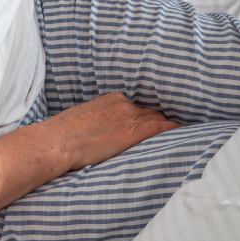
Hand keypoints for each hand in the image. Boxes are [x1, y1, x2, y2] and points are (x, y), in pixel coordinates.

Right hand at [43, 92, 179, 170]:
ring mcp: (129, 116)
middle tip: (176, 126)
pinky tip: (183, 132)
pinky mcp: (133, 131)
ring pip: (157, 119)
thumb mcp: (84, 120)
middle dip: (161, 119)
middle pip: (151, 110)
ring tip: (182, 131)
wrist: (57, 142)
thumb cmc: (63, 136)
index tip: (156, 120)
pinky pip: (161, 127)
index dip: (149, 114)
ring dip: (167, 126)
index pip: (139, 106)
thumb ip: (101, 121)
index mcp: (112, 98)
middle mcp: (124, 103)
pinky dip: (173, 129)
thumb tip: (104, 132)